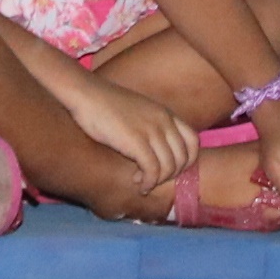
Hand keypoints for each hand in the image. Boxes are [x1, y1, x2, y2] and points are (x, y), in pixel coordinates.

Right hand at [74, 75, 198, 196]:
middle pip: (184, 158)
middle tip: (154, 180)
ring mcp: (151, 131)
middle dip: (171, 175)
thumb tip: (155, 149)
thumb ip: (151, 125)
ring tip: (143, 183)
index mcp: (166, 113)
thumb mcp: (137, 111)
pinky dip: (148, 182)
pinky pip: (153, 170)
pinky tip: (137, 184)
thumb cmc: (105, 104)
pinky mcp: (136, 141)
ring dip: (157, 181)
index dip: (187, 161)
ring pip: (169, 167)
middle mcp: (163, 121)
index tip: (170, 170)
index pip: (193, 141)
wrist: (85, 94)